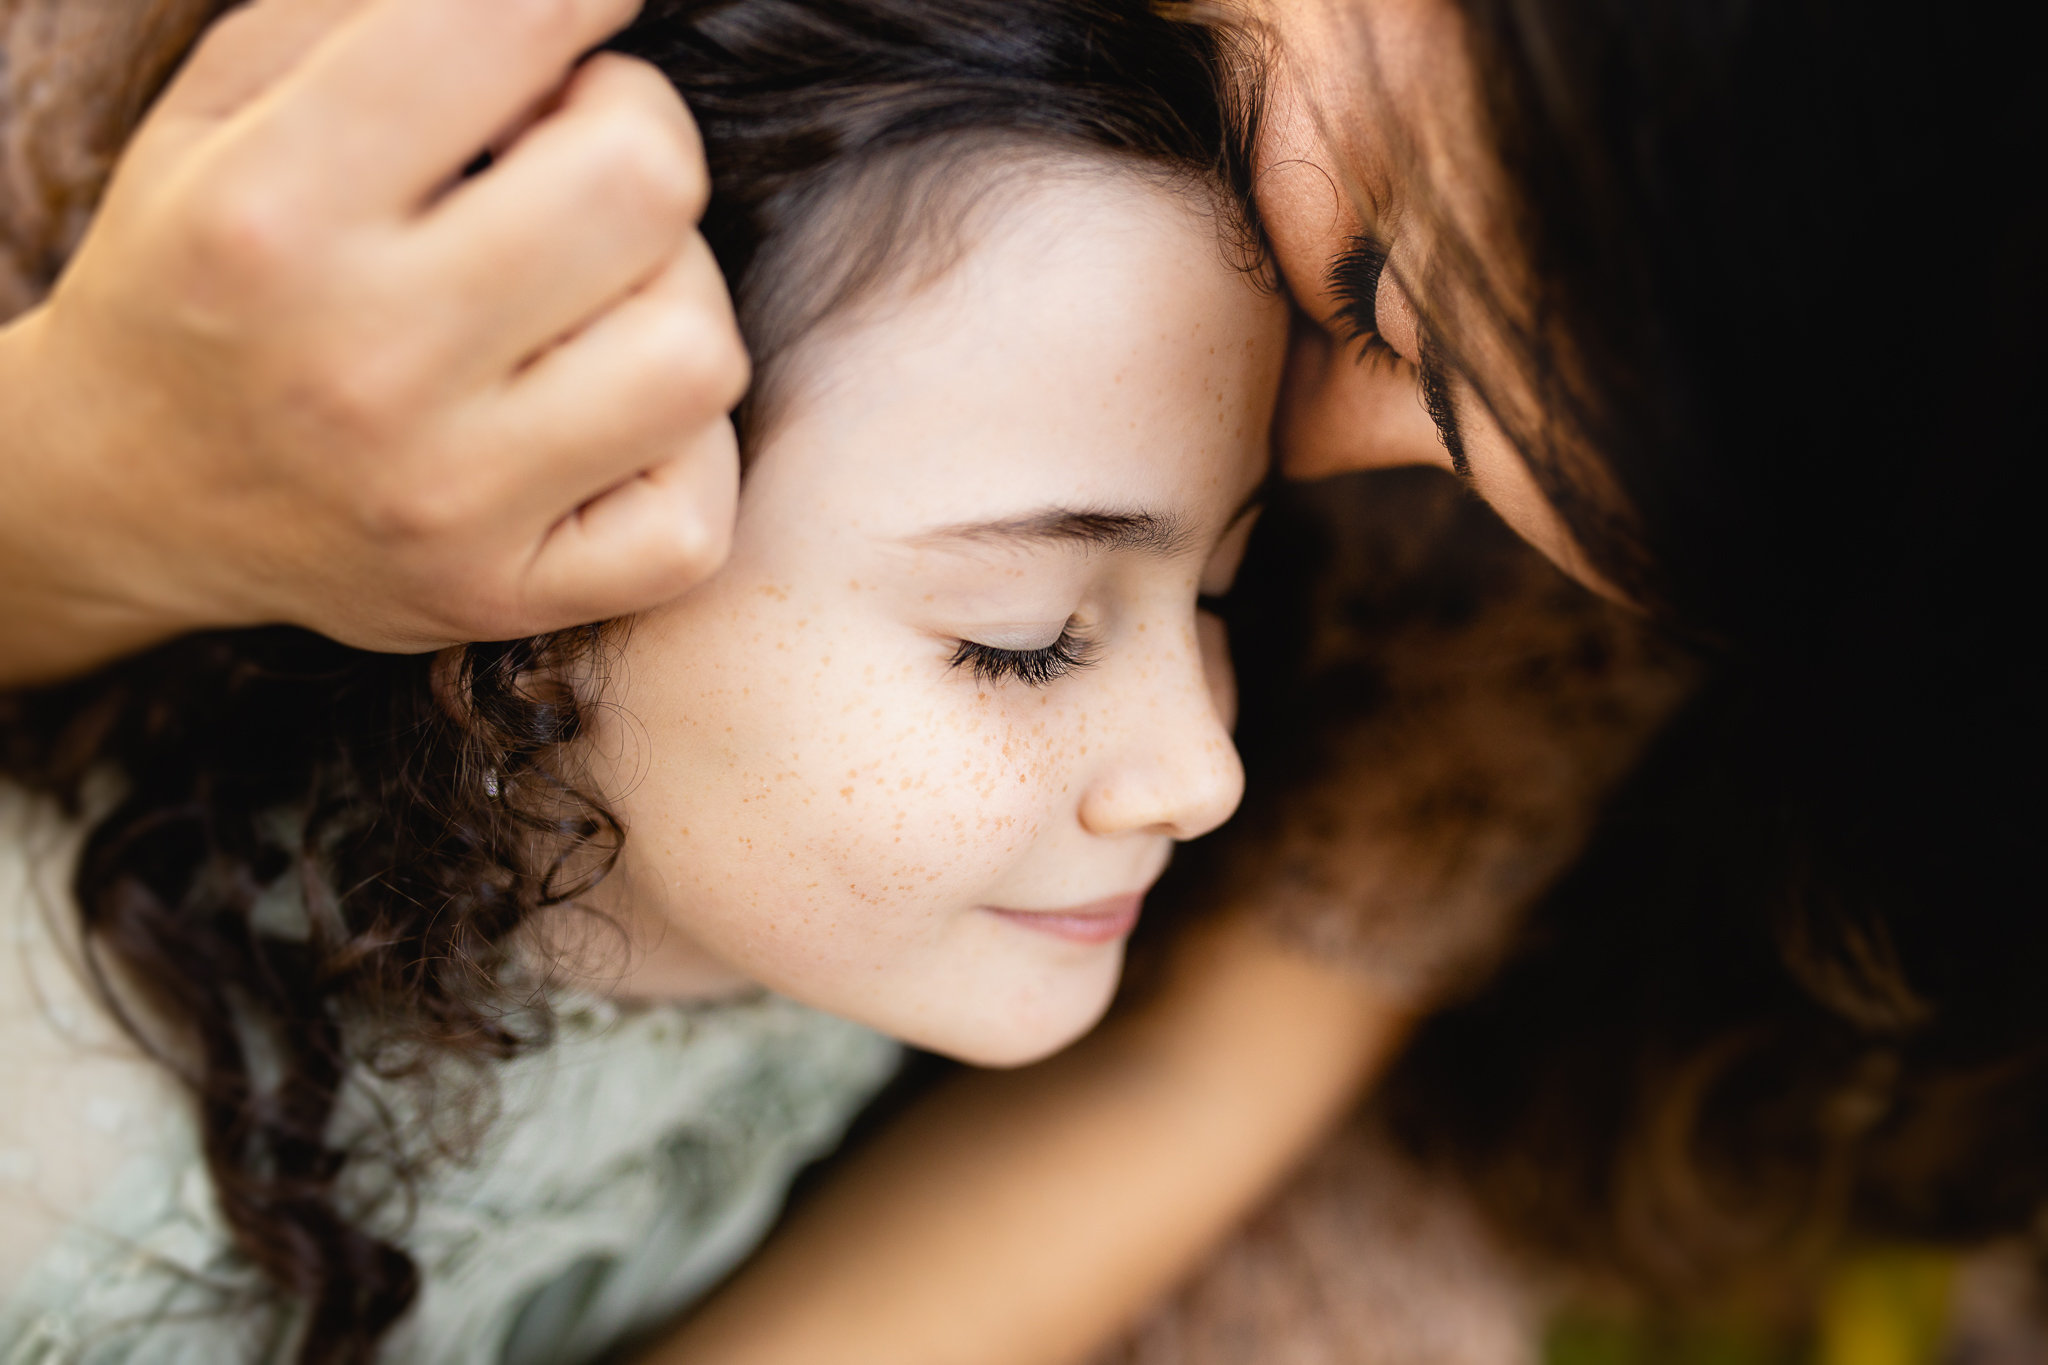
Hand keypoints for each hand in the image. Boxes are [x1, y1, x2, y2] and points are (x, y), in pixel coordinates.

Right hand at [0, 0, 745, 684]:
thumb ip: (378, 15)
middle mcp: (360, 363)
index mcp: (273, 212)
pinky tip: (602, 418)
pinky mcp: (500, 598)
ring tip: (589, 294)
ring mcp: (441, 500)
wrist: (130, 493)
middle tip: (581, 154)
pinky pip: (695, 520)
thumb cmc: (208, 272)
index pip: (502, 34)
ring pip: (698, 352)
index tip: (592, 7)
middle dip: (639, 135)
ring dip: (671, 297)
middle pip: (647, 184)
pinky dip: (679, 455)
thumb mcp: (230, 106)